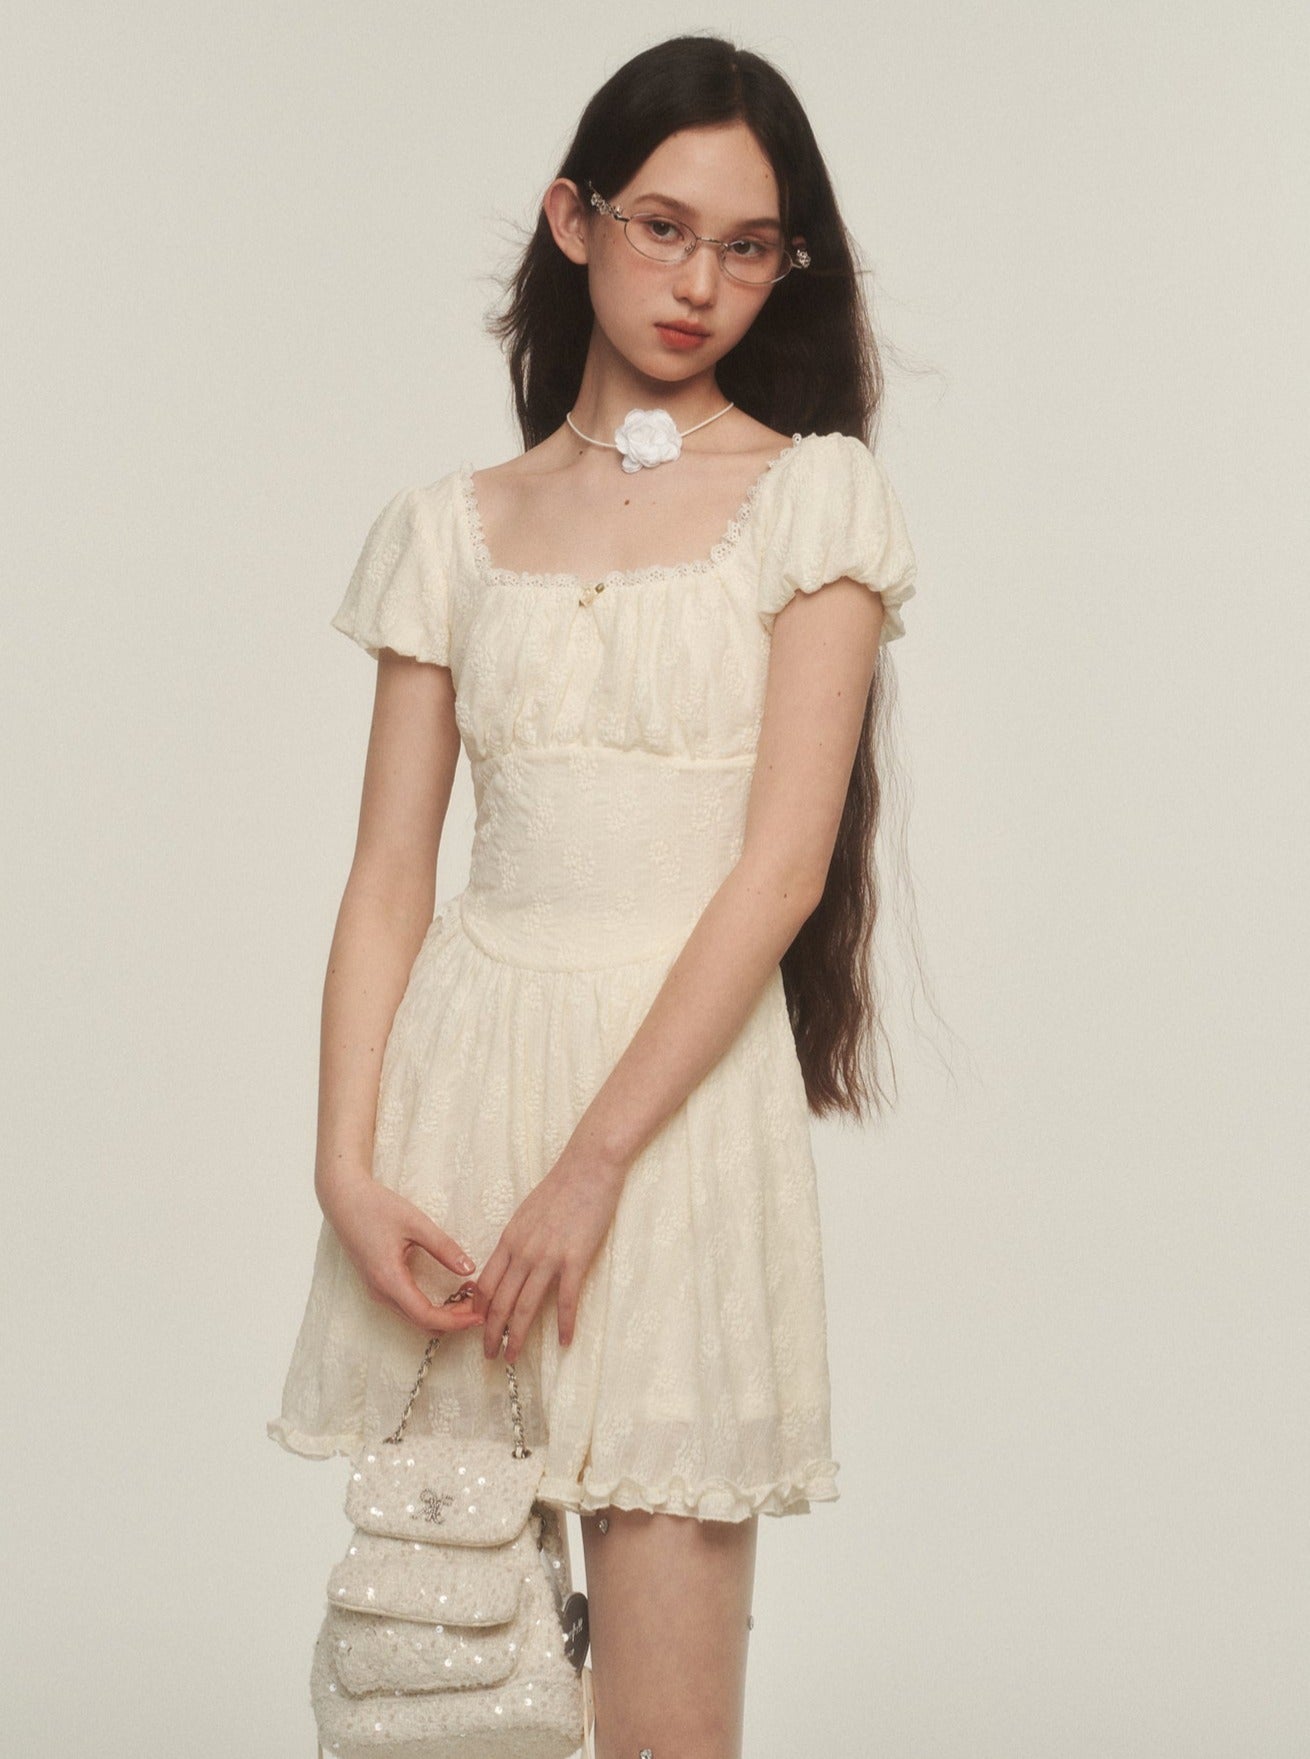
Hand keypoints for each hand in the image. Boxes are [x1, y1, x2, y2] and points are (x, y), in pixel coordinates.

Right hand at [321, 1174, 486, 1336]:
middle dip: (453, 1320)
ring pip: (414, 1317)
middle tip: (480, 1305)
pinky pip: (407, 1306)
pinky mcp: (378, 1285)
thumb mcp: (416, 1223)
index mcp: (389, 1279)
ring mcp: (377, 1291)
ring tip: (470, 1296)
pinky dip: (430, 1306)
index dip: (455, 1322)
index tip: (479, 1316)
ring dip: (443, 1313)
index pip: (426, 1316)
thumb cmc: (376, 1207)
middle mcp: (381, 1292)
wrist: (344, 1199)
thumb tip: (469, 1269)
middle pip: (421, 1322)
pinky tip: (450, 1291)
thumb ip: (444, 1247)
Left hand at [471, 1153, 622, 1363]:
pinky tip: (564, 1341)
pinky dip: (564, 1324)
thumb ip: (518, 1238)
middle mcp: (523, 1251)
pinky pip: (565, 1300)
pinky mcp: (575, 1259)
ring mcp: (548, 1257)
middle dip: (491, 1332)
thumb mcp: (528, 1212)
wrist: (588, 1167)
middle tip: (488, 1355)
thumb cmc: (561, 1186)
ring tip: (512, 1356)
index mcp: (510, 1239)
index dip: (479, 1310)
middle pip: (500, 1301)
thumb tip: (511, 1260)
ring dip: (517, 1336)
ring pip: (525, 1306)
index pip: (485, 1284)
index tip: (478, 1327)